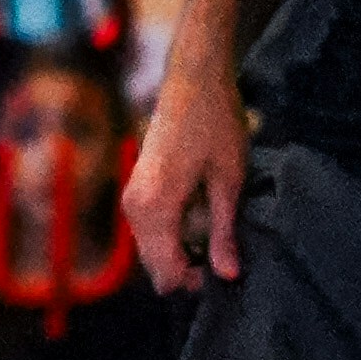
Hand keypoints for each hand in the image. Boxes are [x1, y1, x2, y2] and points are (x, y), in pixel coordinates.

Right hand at [126, 58, 252, 294]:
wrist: (192, 78)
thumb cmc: (215, 121)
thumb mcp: (229, 180)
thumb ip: (224, 232)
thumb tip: (228, 276)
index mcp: (155, 205)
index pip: (166, 271)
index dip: (196, 281)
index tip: (225, 269)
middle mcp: (134, 206)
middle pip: (155, 267)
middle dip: (187, 270)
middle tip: (224, 253)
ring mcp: (131, 197)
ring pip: (151, 251)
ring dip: (180, 253)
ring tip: (216, 233)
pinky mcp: (136, 189)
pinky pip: (149, 231)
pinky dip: (172, 236)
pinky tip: (200, 218)